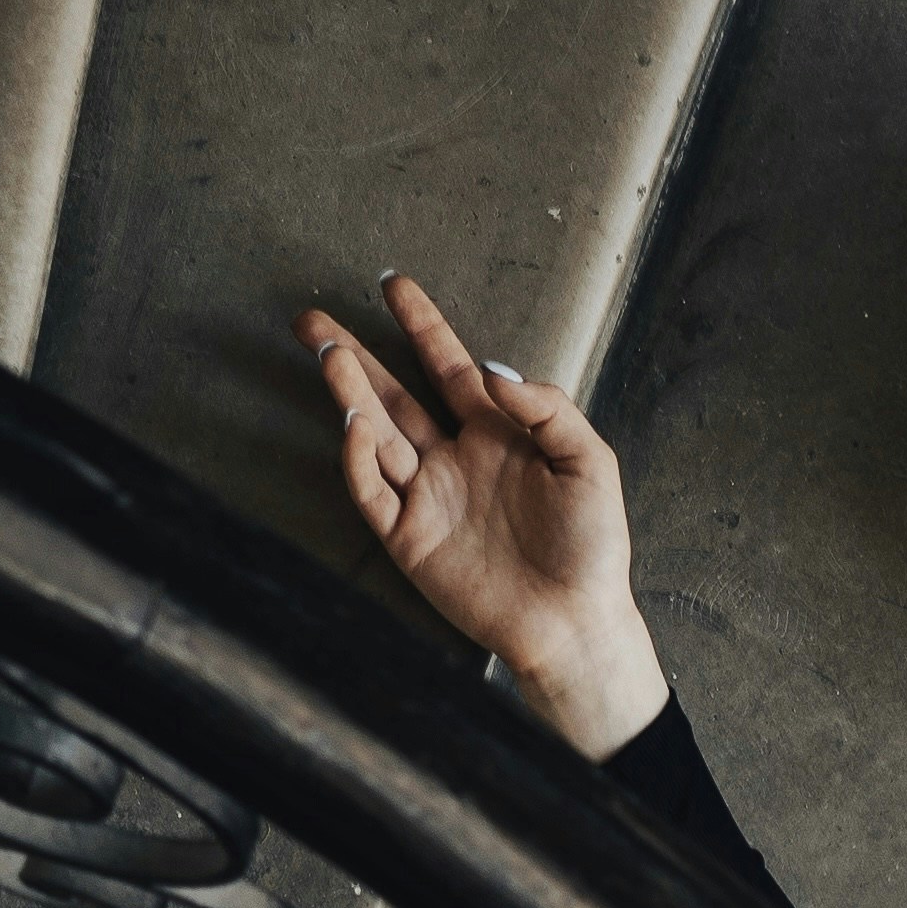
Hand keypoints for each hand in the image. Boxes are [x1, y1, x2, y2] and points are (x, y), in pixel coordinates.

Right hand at [296, 272, 669, 759]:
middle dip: (353, 357)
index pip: (448, 368)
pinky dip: (358, 460)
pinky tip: (355, 425)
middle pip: (393, 396)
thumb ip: (547, 408)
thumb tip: (493, 369)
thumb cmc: (591, 546)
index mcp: (496, 436)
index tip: (394, 286)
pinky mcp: (410, 540)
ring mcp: (428, 499)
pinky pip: (372, 493)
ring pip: (375, 435)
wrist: (575, 621)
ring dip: (349, 395)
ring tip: (326, 353)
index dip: (422, 327)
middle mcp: (454, 460)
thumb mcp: (588, 462)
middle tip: (314, 321)